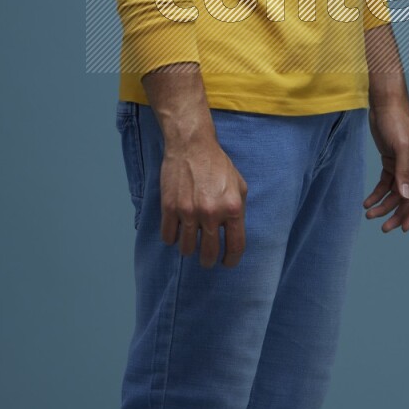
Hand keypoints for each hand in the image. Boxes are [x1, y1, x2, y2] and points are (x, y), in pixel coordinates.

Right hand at [159, 132, 247, 268]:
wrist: (192, 146)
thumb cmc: (217, 165)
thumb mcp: (239, 185)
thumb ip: (238, 211)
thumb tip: (234, 234)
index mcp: (232, 208)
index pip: (235, 246)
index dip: (231, 260)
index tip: (227, 263)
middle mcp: (211, 213)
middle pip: (209, 253)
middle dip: (208, 260)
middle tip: (207, 259)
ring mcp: (188, 212)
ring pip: (186, 249)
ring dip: (189, 249)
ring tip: (191, 244)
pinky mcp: (169, 208)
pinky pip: (168, 237)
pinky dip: (172, 238)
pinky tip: (177, 232)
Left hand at [364, 104, 408, 232]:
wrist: (384, 104)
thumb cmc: (397, 122)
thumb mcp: (401, 147)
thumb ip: (403, 173)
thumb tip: (406, 197)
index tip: (403, 229)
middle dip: (397, 214)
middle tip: (384, 228)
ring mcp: (404, 166)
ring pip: (396, 194)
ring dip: (384, 205)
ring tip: (369, 215)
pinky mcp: (391, 162)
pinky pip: (386, 184)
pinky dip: (377, 194)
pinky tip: (367, 202)